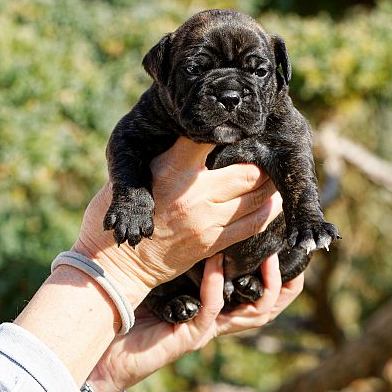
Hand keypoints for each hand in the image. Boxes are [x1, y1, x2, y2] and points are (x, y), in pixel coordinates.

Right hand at [73, 137, 282, 294]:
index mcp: (172, 170)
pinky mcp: (213, 243)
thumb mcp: (133, 174)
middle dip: (262, 162)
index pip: (210, 138)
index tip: (242, 128)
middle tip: (267, 155)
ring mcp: (207, 221)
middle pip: (248, 172)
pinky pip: (253, 225)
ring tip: (274, 176)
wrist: (117, 263)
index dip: (229, 130)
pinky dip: (268, 211)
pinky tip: (273, 202)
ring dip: (270, 186)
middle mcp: (195, 194)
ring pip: (258, 198)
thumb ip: (166, 155)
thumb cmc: (121, 212)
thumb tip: (196, 136)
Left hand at [84, 253, 303, 391]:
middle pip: (269, 306)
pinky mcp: (189, 335)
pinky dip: (215, 285)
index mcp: (218, 301)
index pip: (260, 290)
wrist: (107, 341)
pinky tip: (214, 262)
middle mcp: (219, 316)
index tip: (283, 241)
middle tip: (288, 251)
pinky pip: (212, 311)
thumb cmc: (136, 300)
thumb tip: (197, 212)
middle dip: (285, 282)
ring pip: (254, 314)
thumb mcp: (170, 270)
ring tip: (265, 255)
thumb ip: (187, 250)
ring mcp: (207, 327)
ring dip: (264, 284)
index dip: (279, 272)